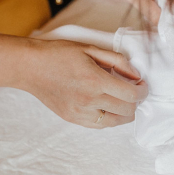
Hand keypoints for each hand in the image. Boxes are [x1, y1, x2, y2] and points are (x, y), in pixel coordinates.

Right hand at [22, 39, 147, 127]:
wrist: (31, 67)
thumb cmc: (59, 54)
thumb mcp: (91, 49)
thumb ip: (118, 61)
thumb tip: (136, 75)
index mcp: (95, 80)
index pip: (131, 95)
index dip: (143, 91)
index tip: (143, 85)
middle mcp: (89, 100)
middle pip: (127, 111)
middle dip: (136, 101)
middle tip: (133, 91)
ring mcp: (79, 113)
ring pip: (115, 122)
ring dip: (124, 113)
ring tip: (123, 101)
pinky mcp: (72, 119)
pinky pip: (99, 125)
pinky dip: (109, 118)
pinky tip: (108, 106)